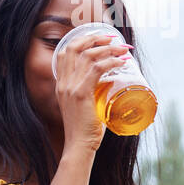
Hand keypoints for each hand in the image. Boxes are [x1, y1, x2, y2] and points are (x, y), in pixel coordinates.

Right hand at [53, 31, 130, 153]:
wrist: (79, 146)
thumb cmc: (86, 129)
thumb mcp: (85, 106)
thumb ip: (93, 93)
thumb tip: (110, 83)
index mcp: (61, 84)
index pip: (66, 52)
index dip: (82, 40)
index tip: (99, 38)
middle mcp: (63, 82)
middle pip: (75, 48)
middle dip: (95, 38)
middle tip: (112, 38)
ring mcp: (70, 88)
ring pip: (88, 56)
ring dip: (108, 49)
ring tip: (122, 49)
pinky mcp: (81, 94)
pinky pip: (97, 69)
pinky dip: (111, 62)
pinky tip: (121, 61)